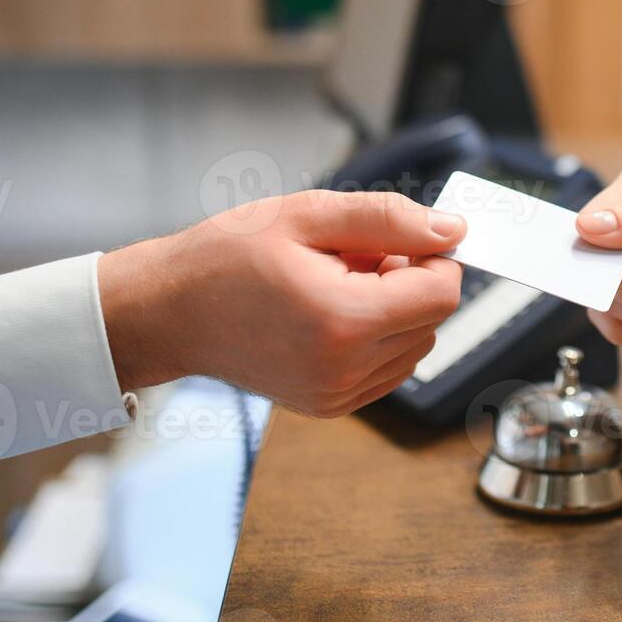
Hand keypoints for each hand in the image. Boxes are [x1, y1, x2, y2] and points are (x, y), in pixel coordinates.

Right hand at [98, 190, 465, 416]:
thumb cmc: (227, 257)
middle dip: (409, 281)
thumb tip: (452, 230)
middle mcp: (344, 369)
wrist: (168, 312)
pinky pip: (389, 368)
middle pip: (433, 320)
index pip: (442, 293)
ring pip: (416, 345)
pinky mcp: (330, 406)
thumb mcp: (307, 215)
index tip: (400, 239)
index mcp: (342, 321)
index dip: (434, 257)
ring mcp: (337, 395)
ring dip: (394, 310)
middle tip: (353, 257)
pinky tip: (332, 313)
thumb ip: (389, 220)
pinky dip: (377, 337)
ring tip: (336, 284)